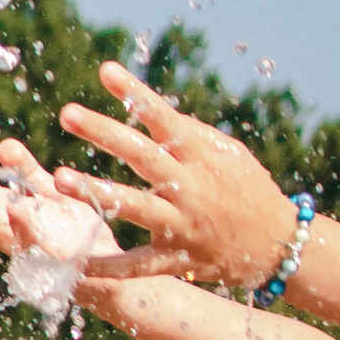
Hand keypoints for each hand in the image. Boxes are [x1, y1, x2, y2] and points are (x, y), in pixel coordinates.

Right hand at [0, 134, 136, 312]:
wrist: (119, 271)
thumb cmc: (77, 232)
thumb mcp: (48, 195)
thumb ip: (25, 172)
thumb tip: (2, 146)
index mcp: (5, 217)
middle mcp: (12, 237)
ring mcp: (34, 253)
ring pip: (0, 231)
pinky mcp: (62, 266)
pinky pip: (44, 249)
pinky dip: (28, 230)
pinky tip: (19, 208)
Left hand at [51, 61, 299, 292]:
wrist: (280, 246)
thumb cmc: (251, 191)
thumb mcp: (231, 154)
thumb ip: (192, 134)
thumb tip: (153, 112)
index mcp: (202, 157)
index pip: (165, 118)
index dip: (136, 94)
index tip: (107, 71)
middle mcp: (191, 188)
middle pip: (142, 156)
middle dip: (104, 133)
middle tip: (68, 113)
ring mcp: (184, 225)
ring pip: (135, 206)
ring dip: (96, 192)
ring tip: (59, 179)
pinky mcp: (180, 259)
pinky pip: (139, 265)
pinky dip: (108, 268)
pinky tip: (75, 263)